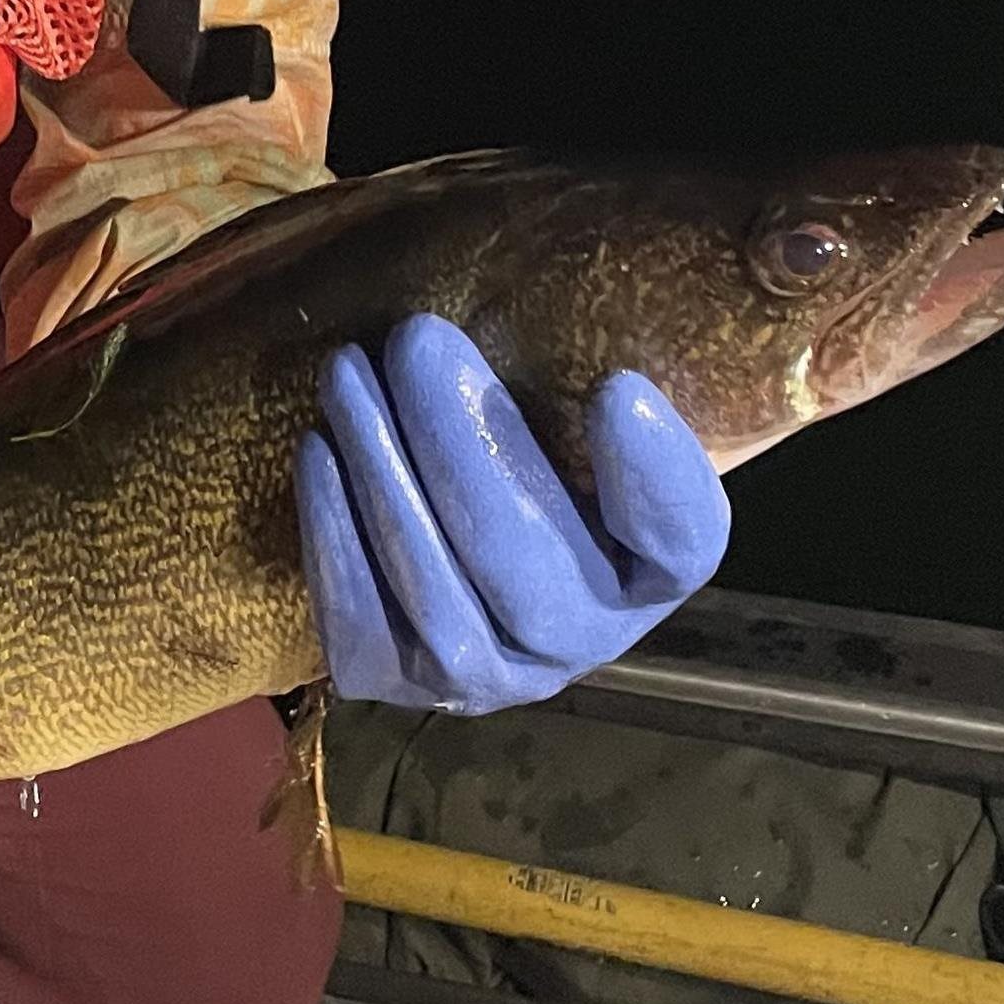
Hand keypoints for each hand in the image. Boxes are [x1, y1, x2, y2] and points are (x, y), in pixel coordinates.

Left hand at [294, 314, 728, 713]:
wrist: (450, 527)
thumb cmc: (532, 448)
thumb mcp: (583, 411)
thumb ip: (598, 376)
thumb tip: (597, 318)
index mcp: (656, 569)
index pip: (684, 539)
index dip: (655, 477)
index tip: (616, 387)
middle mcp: (586, 641)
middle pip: (523, 556)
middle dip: (458, 440)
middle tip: (416, 339)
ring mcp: (494, 678)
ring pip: (436, 596)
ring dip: (380, 472)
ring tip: (348, 375)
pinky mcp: (404, 685)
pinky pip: (362, 624)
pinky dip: (333, 535)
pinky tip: (319, 450)